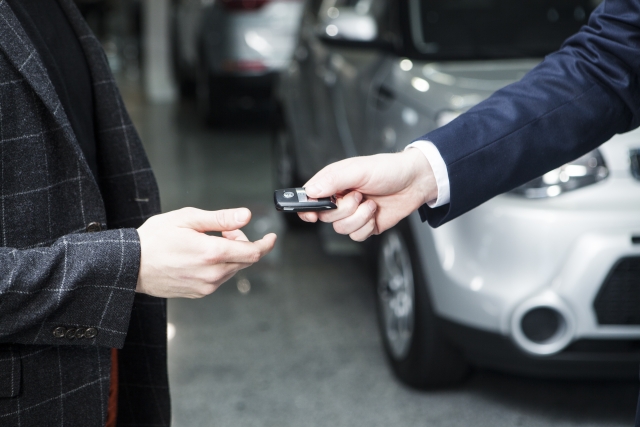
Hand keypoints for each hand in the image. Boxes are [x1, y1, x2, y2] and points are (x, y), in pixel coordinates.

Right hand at [136, 207, 276, 297]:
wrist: (131, 265)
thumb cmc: (155, 239)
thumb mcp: (187, 219)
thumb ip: (221, 219)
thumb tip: (246, 216)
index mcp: (212, 253)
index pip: (252, 252)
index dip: (265, 244)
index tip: (272, 237)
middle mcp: (212, 274)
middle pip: (244, 260)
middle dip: (241, 242)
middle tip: (224, 230)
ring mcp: (206, 286)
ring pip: (232, 269)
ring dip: (229, 254)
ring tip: (207, 241)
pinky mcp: (199, 293)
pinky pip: (219, 278)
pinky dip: (219, 265)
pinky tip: (201, 256)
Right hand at [299, 149, 436, 240]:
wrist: (415, 183)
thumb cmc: (388, 170)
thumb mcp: (359, 169)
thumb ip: (333, 179)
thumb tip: (311, 190)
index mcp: (333, 182)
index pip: (308, 197)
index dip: (305, 207)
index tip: (311, 213)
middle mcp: (339, 199)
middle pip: (324, 217)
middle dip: (344, 209)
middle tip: (358, 196)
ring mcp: (352, 214)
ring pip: (340, 228)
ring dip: (359, 217)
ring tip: (370, 203)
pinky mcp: (364, 226)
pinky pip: (356, 236)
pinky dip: (366, 226)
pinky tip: (374, 214)